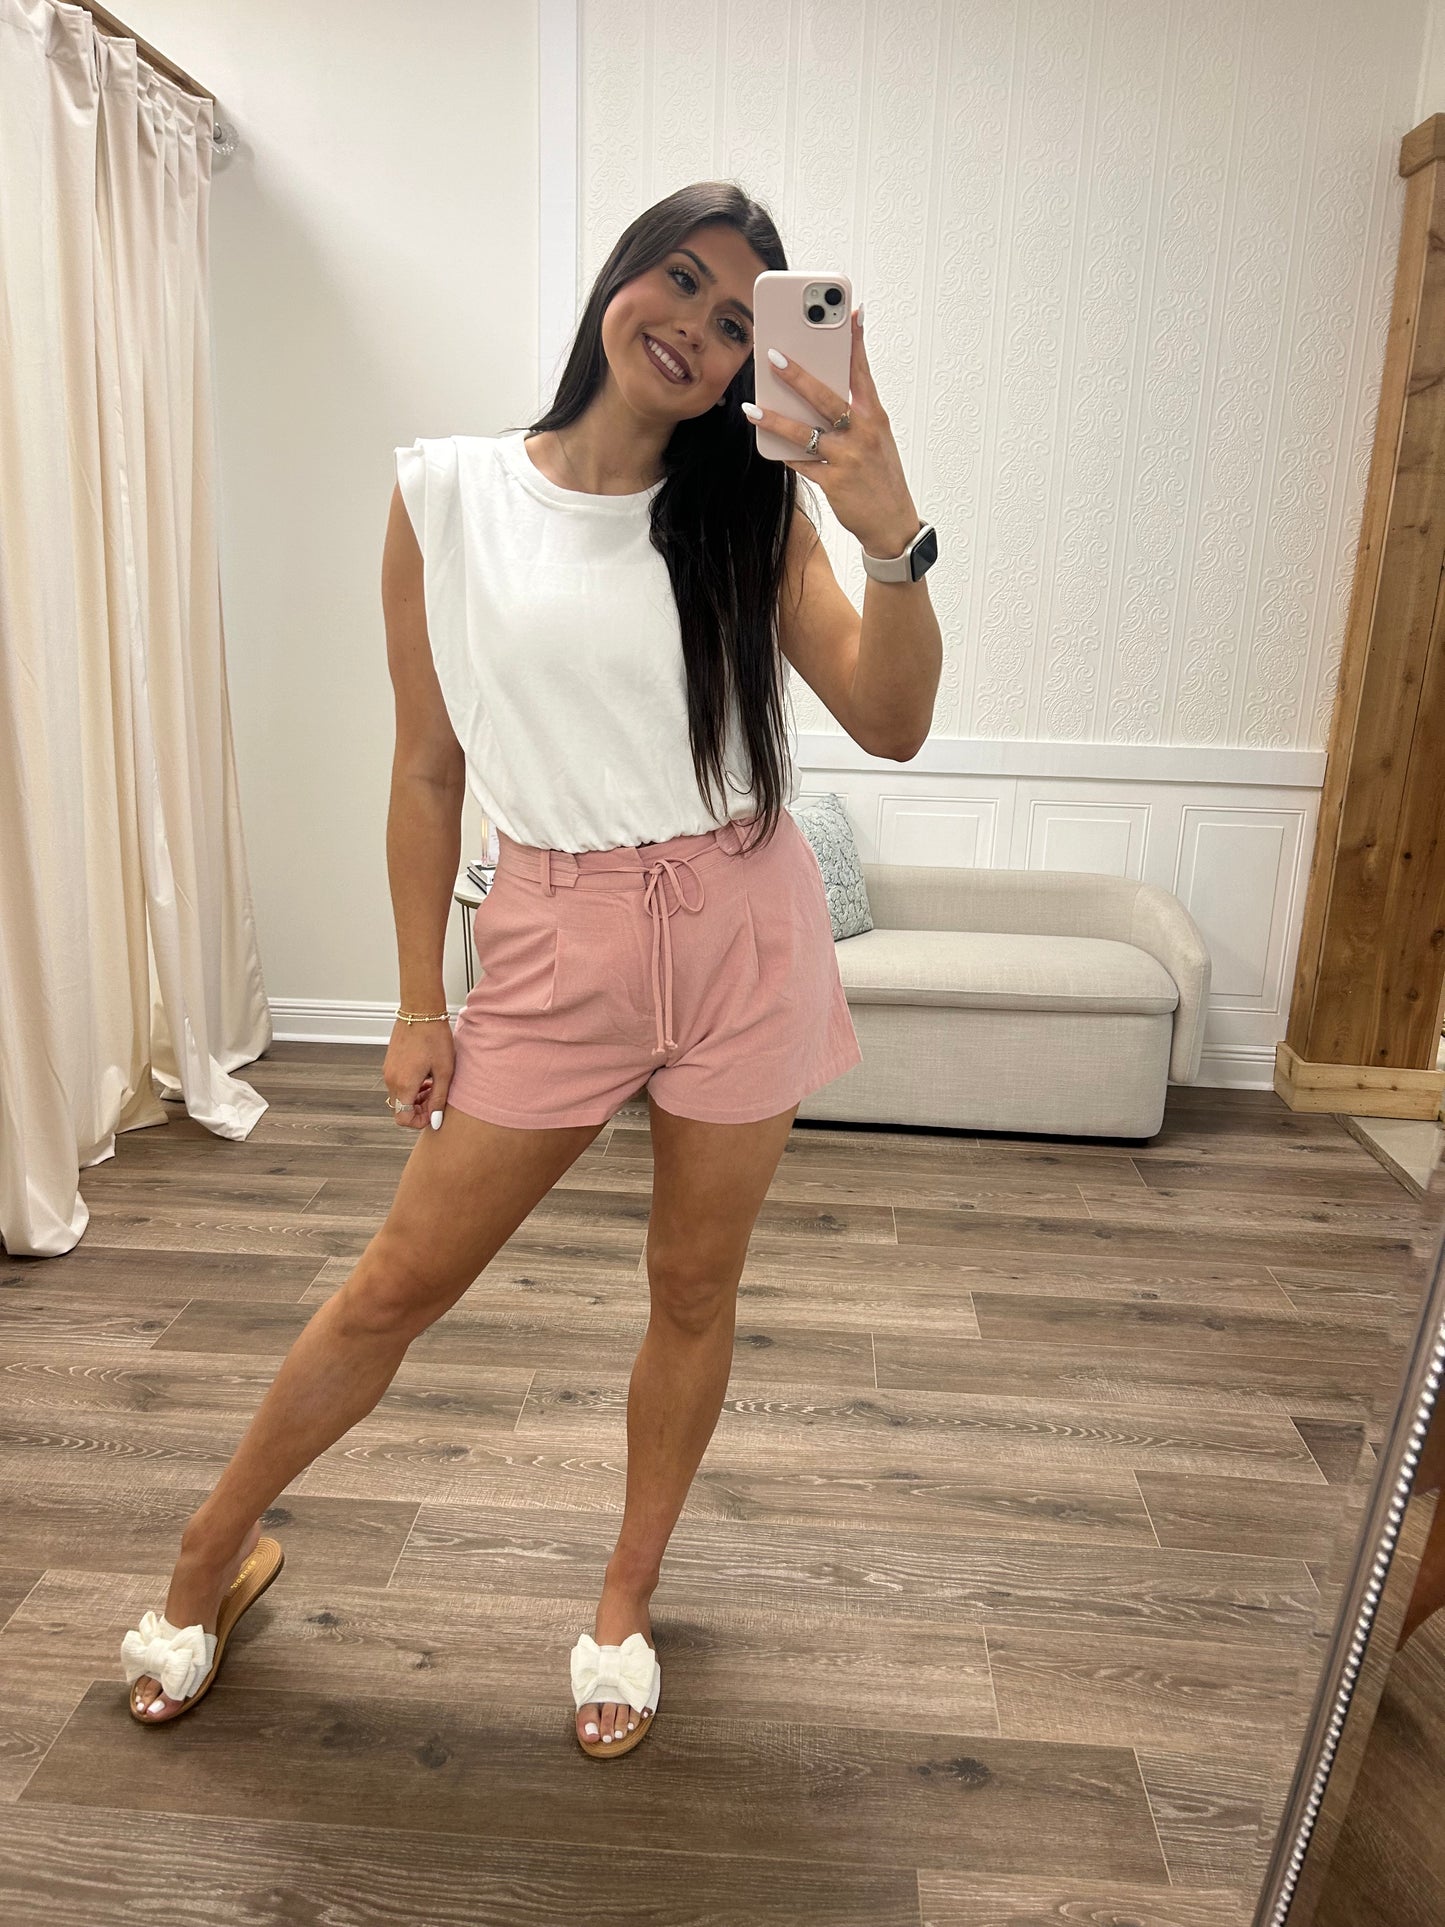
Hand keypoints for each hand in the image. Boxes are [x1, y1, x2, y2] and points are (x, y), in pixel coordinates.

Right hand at [384, 1020, 454, 1129]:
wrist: (421, 1011)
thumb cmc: (435, 1038)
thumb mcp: (444, 1072)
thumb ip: (438, 1099)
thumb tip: (434, 1121)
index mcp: (403, 1084)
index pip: (403, 1119)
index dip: (419, 1121)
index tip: (433, 1113)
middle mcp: (391, 1080)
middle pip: (400, 1109)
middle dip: (419, 1109)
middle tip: (436, 1097)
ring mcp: (387, 1071)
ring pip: (399, 1096)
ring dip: (415, 1097)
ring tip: (433, 1085)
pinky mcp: (389, 1063)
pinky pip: (397, 1083)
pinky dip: (410, 1086)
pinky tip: (425, 1075)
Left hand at [745, 305, 920, 554]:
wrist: (893, 523)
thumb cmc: (880, 474)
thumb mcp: (876, 437)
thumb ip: (853, 412)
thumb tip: (817, 391)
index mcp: (875, 416)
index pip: (862, 371)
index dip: (856, 341)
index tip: (849, 313)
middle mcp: (863, 433)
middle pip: (826, 397)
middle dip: (797, 375)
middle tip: (772, 357)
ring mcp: (848, 458)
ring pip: (805, 433)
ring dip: (775, 419)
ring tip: (751, 408)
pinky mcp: (834, 482)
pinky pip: (802, 464)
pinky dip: (785, 455)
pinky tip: (770, 446)